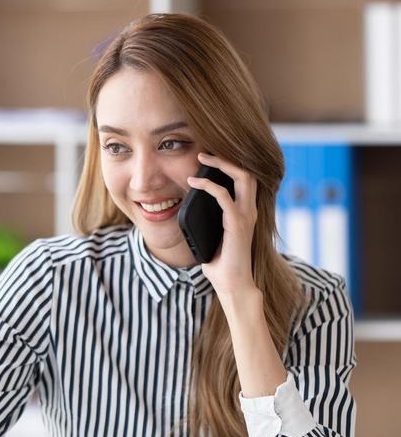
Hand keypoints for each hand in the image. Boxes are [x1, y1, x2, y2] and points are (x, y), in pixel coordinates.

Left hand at [186, 151, 257, 299]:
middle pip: (248, 172)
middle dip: (227, 157)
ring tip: (203, 157)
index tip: (209, 157)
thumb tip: (186, 208)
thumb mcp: (211, 236)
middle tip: (206, 152)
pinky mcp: (236, 223)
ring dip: (222, 164)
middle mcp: (249, 210)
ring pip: (243, 177)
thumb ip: (206, 220)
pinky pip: (224, 195)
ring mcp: (245, 215)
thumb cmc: (221, 264)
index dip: (230, 164)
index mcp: (244, 211)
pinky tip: (194, 183)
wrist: (233, 285)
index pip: (243, 179)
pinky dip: (208, 185)